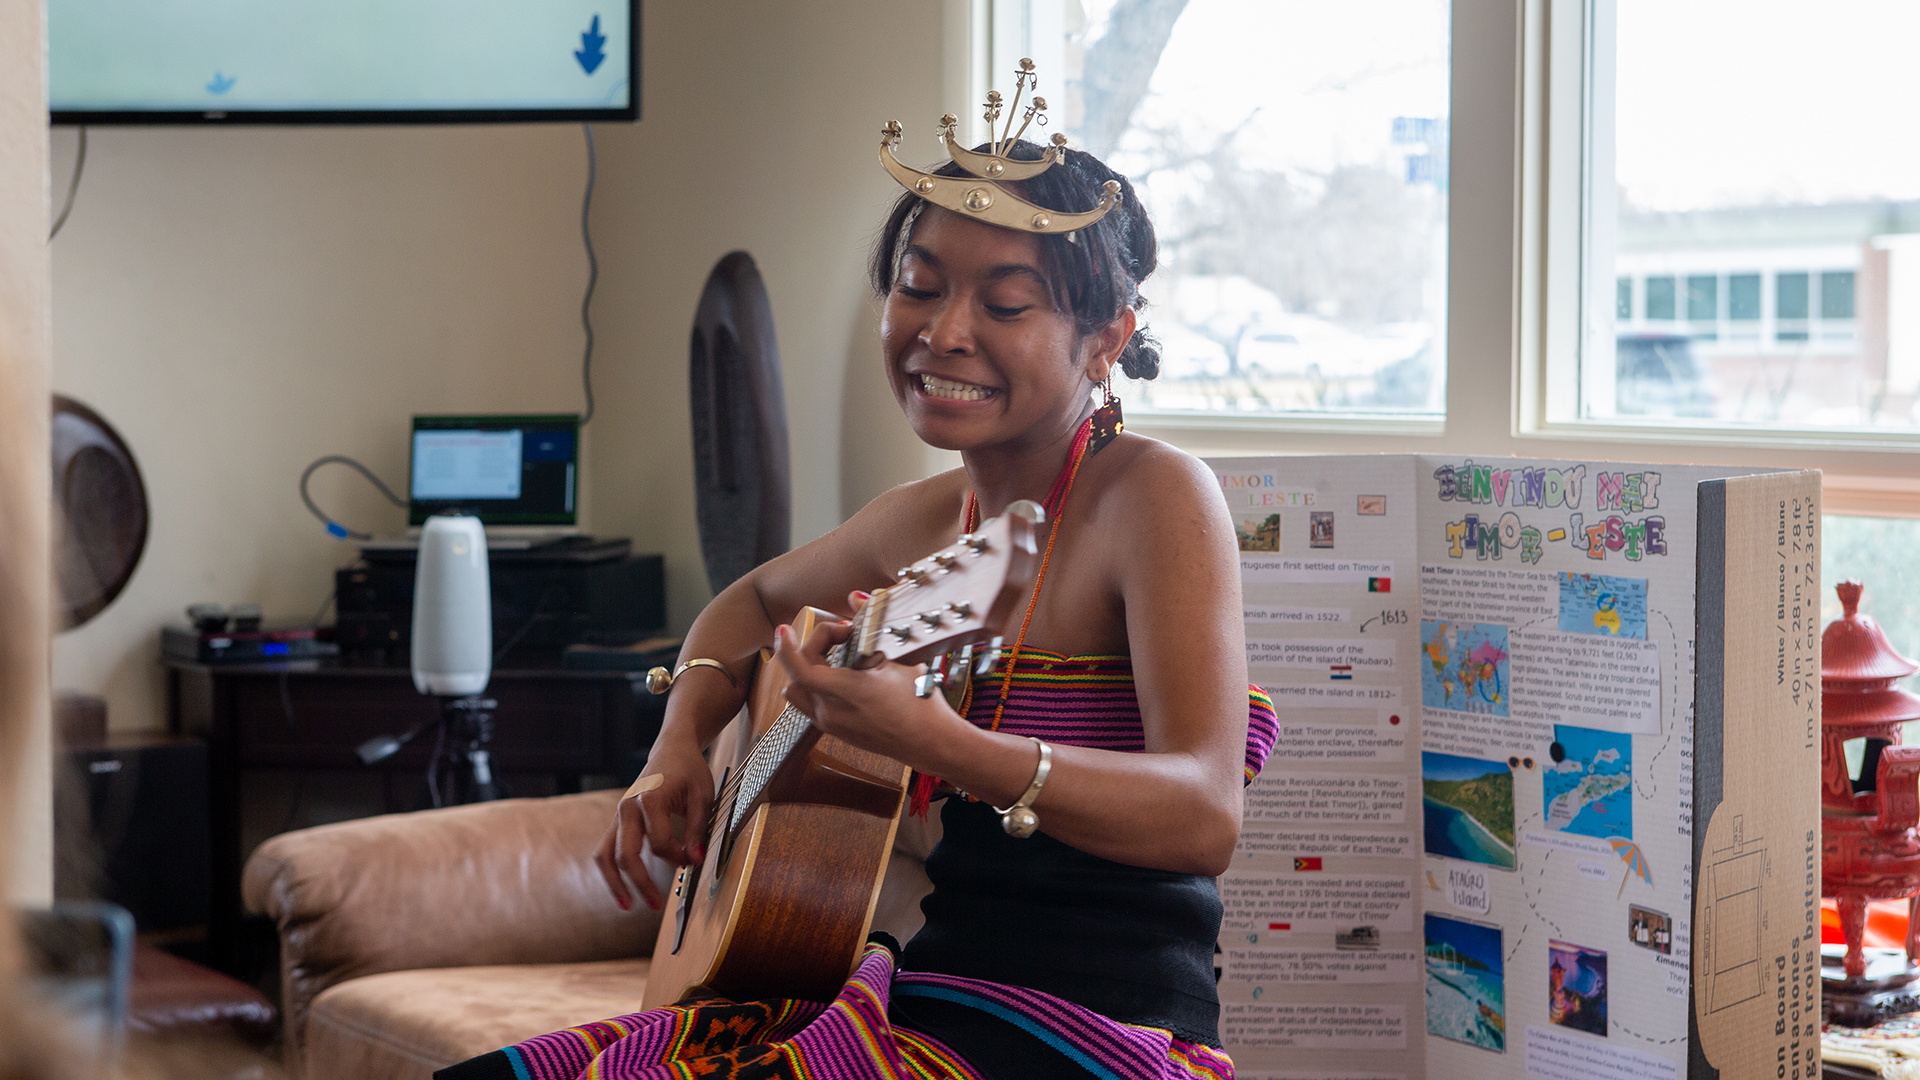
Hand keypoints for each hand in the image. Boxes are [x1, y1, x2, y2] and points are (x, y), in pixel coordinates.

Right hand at [592, 736, 713, 911]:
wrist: (672, 749)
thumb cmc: (689, 771)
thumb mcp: (703, 796)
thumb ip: (697, 829)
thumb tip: (695, 861)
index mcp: (650, 798)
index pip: (659, 843)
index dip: (678, 857)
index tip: (695, 860)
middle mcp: (628, 807)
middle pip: (626, 854)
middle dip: (640, 883)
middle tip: (657, 906)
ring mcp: (618, 815)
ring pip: (606, 855)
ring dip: (616, 883)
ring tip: (629, 906)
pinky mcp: (617, 821)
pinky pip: (605, 850)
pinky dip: (611, 872)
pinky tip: (623, 891)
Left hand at [772, 617, 957, 766]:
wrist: (930, 740)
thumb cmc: (918, 701)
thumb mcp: (897, 658)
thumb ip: (870, 624)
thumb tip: (856, 597)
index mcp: (847, 693)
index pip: (801, 670)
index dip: (786, 647)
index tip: (783, 629)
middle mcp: (831, 713)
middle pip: (798, 674)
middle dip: (814, 647)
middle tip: (844, 634)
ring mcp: (831, 725)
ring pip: (799, 691)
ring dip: (809, 668)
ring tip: (837, 655)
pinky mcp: (835, 731)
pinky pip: (811, 703)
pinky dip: (816, 684)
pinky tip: (842, 673)